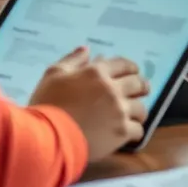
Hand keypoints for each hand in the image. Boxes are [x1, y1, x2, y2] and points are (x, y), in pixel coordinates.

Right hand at [30, 47, 149, 161]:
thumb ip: (72, 60)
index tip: (133, 72)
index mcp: (97, 72)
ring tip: (135, 115)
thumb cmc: (47, 104)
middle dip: (141, 86)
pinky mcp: (121, 132)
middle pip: (138, 83)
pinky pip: (138, 130)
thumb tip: (87, 49)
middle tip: (141, 91)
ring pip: (141, 107)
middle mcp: (113, 88)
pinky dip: (135, 132)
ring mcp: (119, 110)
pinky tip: (130, 134)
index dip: (131, 68)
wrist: (46, 137)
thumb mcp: (53, 74)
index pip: (123, 64)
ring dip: (138, 110)